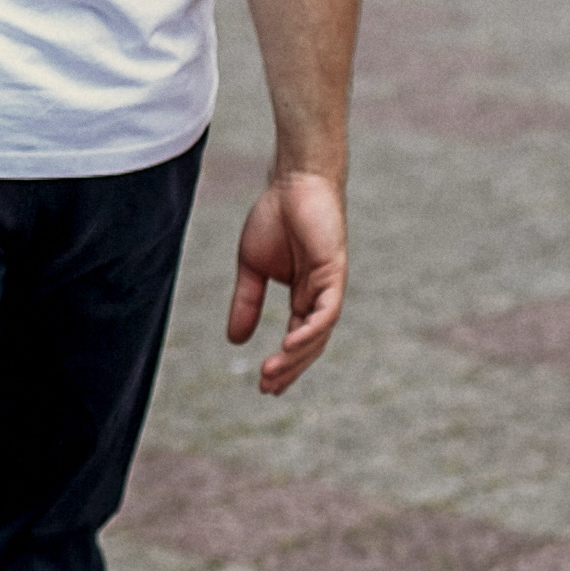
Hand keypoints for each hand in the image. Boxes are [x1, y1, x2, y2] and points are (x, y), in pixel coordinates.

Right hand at [228, 171, 346, 394]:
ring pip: (319, 334)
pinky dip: (310, 331)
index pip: (298, 340)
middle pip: (310, 344)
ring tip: (272, 372)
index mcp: (305, 297)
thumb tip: (235, 340)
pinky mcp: (334, 274)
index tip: (263, 386)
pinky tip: (290, 344)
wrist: (291, 182)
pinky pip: (325, 312)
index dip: (283, 363)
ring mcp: (330, 287)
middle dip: (290, 369)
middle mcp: (321, 297)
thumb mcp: (252, 267)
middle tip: (267, 388)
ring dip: (296, 355)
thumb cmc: (275, 218)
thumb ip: (247, 302)